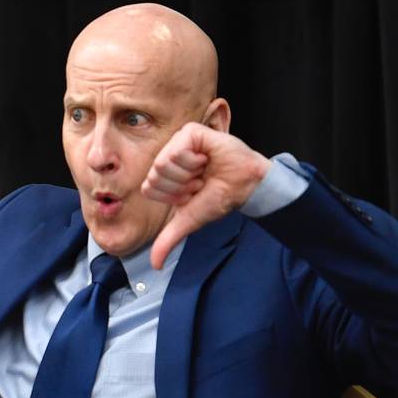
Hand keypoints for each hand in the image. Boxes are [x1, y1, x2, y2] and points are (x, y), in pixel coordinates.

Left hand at [142, 122, 271, 268]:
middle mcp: (167, 156)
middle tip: (200, 181)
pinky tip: (207, 158)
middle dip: (182, 185)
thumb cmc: (221, 197)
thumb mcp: (190, 219)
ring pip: (163, 163)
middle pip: (154, 176)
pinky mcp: (191, 131)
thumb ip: (169, 238)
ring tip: (205, 169)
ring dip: (190, 173)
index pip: (149, 189)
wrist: (248, 186)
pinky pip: (177, 149)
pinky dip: (195, 159)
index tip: (192, 193)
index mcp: (163, 175)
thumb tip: (155, 265)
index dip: (173, 196)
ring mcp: (177, 142)